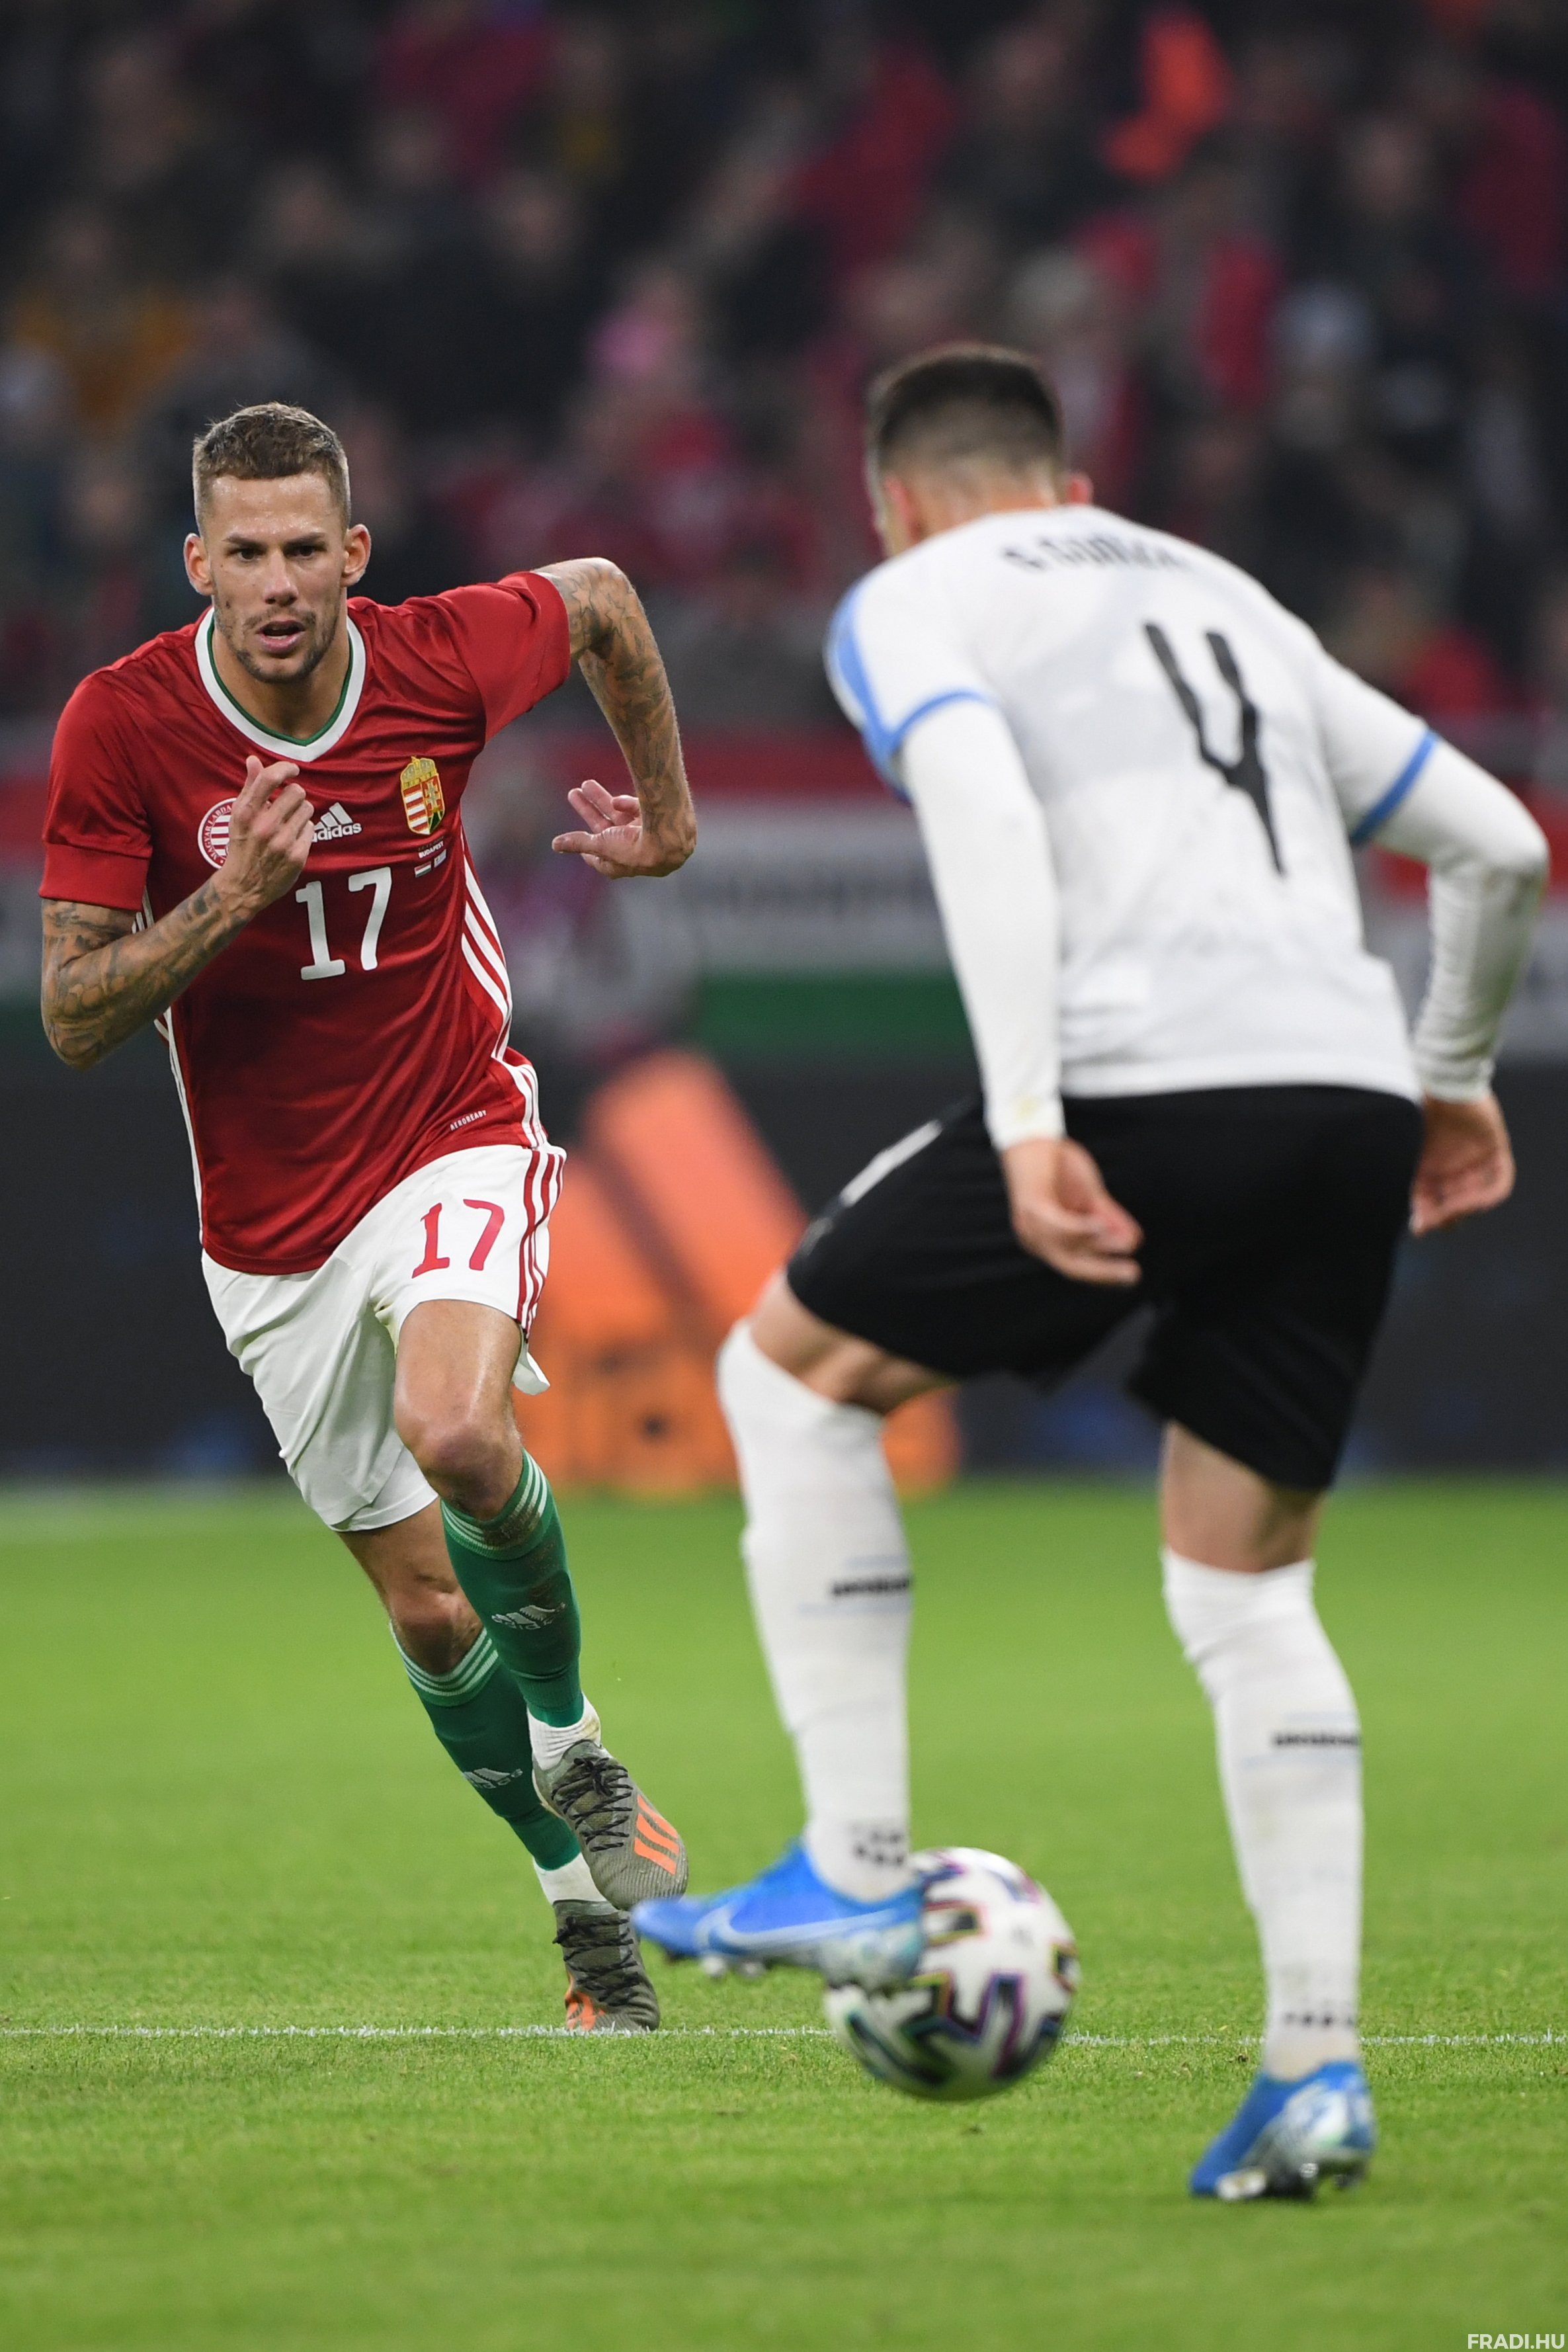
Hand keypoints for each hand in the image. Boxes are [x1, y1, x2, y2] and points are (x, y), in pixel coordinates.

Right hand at [217, 756, 314, 915]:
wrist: (243, 887)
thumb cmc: (242, 845)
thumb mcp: (238, 816)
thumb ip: (249, 787)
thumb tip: (253, 759)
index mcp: (246, 813)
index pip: (270, 779)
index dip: (285, 769)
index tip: (292, 771)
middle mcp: (264, 827)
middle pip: (297, 792)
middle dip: (294, 796)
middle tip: (286, 806)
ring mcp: (282, 843)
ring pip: (307, 809)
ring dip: (300, 813)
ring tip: (287, 824)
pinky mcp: (297, 856)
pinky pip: (311, 828)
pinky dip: (304, 831)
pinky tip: (292, 839)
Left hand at [552, 777, 693, 878]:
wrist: (670, 836)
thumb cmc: (635, 848)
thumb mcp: (601, 845)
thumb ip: (578, 842)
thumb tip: (554, 845)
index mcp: (621, 864)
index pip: (599, 857)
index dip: (585, 845)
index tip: (575, 836)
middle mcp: (634, 851)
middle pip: (605, 828)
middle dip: (587, 810)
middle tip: (573, 793)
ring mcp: (645, 834)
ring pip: (618, 814)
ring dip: (600, 799)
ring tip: (585, 783)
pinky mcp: (657, 819)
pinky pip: (637, 809)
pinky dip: (626, 804)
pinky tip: (618, 801)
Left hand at [1001, 1134, 1142, 1284]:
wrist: (1034, 1135)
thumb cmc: (1058, 1166)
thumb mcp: (1090, 1197)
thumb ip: (1107, 1218)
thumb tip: (1134, 1242)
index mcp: (1048, 1240)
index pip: (1077, 1265)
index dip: (1104, 1274)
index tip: (1132, 1277)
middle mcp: (1035, 1238)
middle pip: (1071, 1266)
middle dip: (1104, 1272)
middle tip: (1134, 1274)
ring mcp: (1030, 1224)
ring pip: (1066, 1247)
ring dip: (1098, 1246)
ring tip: (1126, 1245)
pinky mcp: (1031, 1205)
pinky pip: (1058, 1225)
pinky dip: (1081, 1228)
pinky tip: (1101, 1226)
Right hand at [1410, 1091, 1515, 1234]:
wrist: (1437, 1085)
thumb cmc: (1411, 1114)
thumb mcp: (1404, 1154)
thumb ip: (1410, 1188)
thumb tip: (1413, 1225)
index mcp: (1428, 1167)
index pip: (1432, 1203)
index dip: (1428, 1217)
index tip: (1420, 1226)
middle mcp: (1452, 1166)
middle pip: (1455, 1204)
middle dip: (1446, 1215)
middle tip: (1436, 1218)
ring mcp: (1474, 1159)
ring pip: (1476, 1196)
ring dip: (1464, 1207)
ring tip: (1452, 1208)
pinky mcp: (1494, 1149)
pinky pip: (1500, 1181)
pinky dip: (1489, 1195)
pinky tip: (1475, 1200)